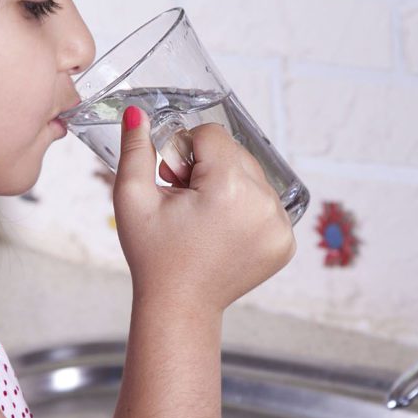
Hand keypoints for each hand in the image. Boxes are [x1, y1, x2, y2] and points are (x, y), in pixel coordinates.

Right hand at [111, 105, 296, 316]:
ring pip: (252, 175)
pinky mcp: (285, 241)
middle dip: (207, 168)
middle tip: (185, 200)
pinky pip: (266, 202)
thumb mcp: (132, 199)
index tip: (173, 181)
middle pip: (235, 152)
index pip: (211, 134)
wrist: (179, 305)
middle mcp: (263, 203)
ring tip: (203, 217)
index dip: (184, 153)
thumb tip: (137, 112)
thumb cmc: (153, 256)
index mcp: (229, 188)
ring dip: (228, 186)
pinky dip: (245, 209)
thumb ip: (135, 149)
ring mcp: (280, 225)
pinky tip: (222, 231)